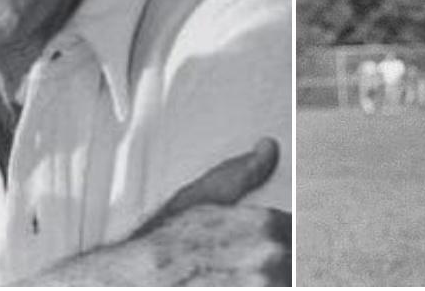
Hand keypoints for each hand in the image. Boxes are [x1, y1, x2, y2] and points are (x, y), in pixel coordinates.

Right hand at [23, 138, 288, 285]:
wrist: (129, 280)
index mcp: (264, 228)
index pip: (295, 236)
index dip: (277, 245)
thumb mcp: (199, 200)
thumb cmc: (161, 243)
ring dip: (262, 281)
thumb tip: (268, 148)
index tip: (253, 252)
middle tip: (229, 267)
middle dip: (268, 268)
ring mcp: (261, 287)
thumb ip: (240, 176)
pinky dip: (251, 287)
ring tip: (220, 276)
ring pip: (277, 282)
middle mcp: (269, 261)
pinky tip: (216, 282)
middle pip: (289, 266)